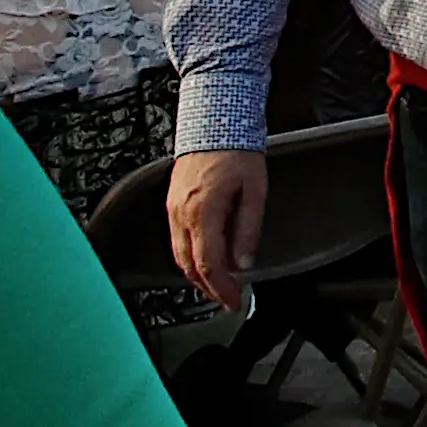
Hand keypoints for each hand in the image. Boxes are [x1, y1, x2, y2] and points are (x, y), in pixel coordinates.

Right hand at [169, 147, 264, 309]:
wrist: (213, 124)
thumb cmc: (237, 152)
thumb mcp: (255, 190)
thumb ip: (248, 229)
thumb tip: (245, 262)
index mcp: (203, 212)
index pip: (209, 264)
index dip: (222, 288)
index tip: (235, 302)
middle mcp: (181, 214)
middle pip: (189, 266)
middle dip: (209, 288)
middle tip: (229, 300)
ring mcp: (172, 210)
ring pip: (179, 256)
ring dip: (198, 276)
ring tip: (219, 287)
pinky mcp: (171, 205)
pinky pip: (176, 241)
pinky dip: (190, 258)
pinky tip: (206, 261)